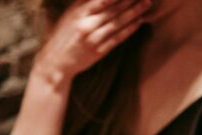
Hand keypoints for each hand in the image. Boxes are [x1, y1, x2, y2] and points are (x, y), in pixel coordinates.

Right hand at [36, 0, 152, 81]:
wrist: (55, 62)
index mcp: (78, 12)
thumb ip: (84, 3)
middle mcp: (86, 24)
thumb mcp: (69, 15)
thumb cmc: (62, 36)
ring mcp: (92, 38)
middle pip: (113, 9)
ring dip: (134, 13)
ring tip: (146, 4)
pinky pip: (117, 38)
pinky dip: (129, 30)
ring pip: (117, 23)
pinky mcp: (98, 52)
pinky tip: (138, 22)